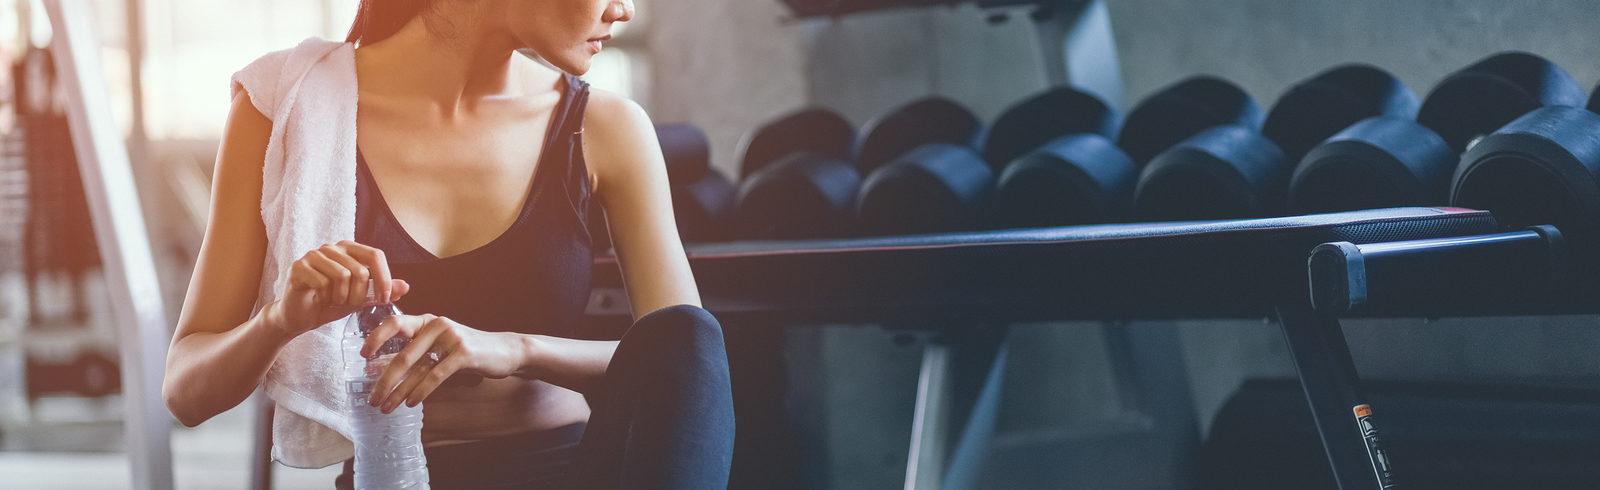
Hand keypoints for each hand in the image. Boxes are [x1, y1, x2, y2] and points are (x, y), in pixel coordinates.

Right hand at [267, 240, 409, 337]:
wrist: (300, 317)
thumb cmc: (330, 303)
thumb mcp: (361, 299)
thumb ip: (381, 291)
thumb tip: (406, 286)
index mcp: (349, 250)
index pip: (375, 255)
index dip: (384, 279)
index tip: (384, 300)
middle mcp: (332, 247)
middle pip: (360, 270)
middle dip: (359, 295)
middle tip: (348, 304)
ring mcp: (313, 254)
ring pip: (342, 276)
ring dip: (341, 297)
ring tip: (333, 301)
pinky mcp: (298, 266)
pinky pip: (322, 282)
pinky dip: (325, 298)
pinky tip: (319, 299)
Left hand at [362, 313, 524, 411]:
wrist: (505, 351)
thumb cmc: (467, 351)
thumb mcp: (439, 347)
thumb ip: (414, 353)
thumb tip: (378, 369)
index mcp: (427, 321)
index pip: (395, 323)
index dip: (376, 338)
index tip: (362, 356)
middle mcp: (436, 325)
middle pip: (402, 354)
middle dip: (385, 381)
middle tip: (373, 400)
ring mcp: (451, 337)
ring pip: (417, 368)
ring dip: (399, 392)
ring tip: (387, 407)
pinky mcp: (464, 353)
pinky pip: (436, 375)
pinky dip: (421, 391)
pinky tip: (411, 403)